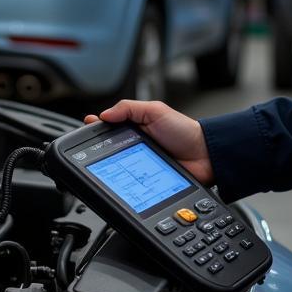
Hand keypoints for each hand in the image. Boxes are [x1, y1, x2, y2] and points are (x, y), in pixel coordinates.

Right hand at [83, 100, 214, 185]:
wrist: (205, 156)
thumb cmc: (184, 131)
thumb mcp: (156, 111)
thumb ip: (130, 108)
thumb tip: (105, 114)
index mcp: (135, 127)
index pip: (110, 128)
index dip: (97, 129)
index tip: (87, 127)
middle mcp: (135, 146)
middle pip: (109, 149)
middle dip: (98, 150)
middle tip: (89, 150)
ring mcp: (139, 164)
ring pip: (117, 167)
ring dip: (109, 167)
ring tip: (99, 166)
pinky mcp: (145, 181)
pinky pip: (129, 183)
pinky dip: (123, 182)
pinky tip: (117, 181)